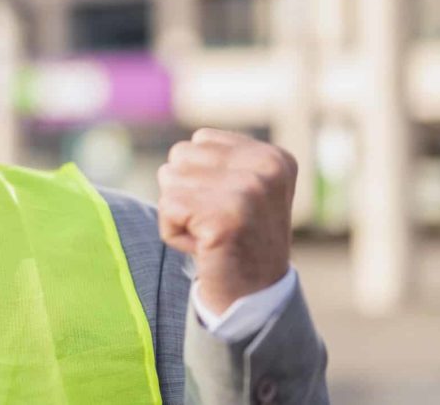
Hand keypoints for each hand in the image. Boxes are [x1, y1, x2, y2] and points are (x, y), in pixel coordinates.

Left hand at [158, 128, 296, 314]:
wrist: (252, 300)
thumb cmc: (238, 242)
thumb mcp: (243, 190)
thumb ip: (220, 160)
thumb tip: (183, 148)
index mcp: (273, 157)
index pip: (200, 140)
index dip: (200, 177)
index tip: (229, 208)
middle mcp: (265, 169)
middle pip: (180, 156)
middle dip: (185, 192)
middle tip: (215, 223)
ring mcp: (247, 192)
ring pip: (169, 179)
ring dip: (178, 212)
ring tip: (209, 234)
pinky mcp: (223, 218)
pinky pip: (166, 208)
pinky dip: (173, 232)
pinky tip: (202, 248)